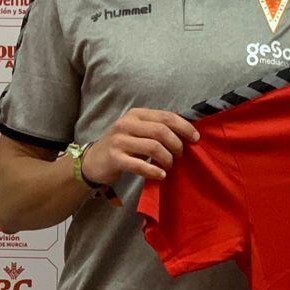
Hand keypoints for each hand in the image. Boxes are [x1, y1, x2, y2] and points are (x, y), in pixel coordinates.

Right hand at [81, 108, 198, 182]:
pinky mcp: (115, 158)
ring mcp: (119, 141)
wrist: (93, 161)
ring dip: (167, 159)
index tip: (196, 138)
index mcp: (136, 114)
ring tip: (169, 166)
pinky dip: (154, 171)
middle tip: (180, 155)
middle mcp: (127, 124)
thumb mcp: (138, 131)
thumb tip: (187, 133)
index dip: (184, 127)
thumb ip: (157, 129)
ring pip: (154, 147)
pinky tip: (161, 175)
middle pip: (162, 131)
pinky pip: (140, 164)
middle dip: (177, 145)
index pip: (166, 116)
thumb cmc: (122, 146)